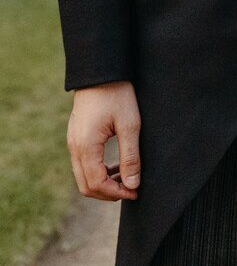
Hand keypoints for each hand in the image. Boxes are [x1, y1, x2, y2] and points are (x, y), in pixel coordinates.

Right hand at [67, 81, 141, 201]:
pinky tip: (116, 165)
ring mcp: (72, 142)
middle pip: (86, 186)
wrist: (100, 71)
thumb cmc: (117, 94)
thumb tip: (132, 185)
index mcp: (86, 146)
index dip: (116, 193)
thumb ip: (130, 156)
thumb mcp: (129, 125)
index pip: (97, 184)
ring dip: (103, 183)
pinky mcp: (76, 138)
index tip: (135, 191)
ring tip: (126, 178)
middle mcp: (74, 148)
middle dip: (108, 193)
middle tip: (131, 189)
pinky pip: (83, 164)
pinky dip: (98, 171)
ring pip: (83, 176)